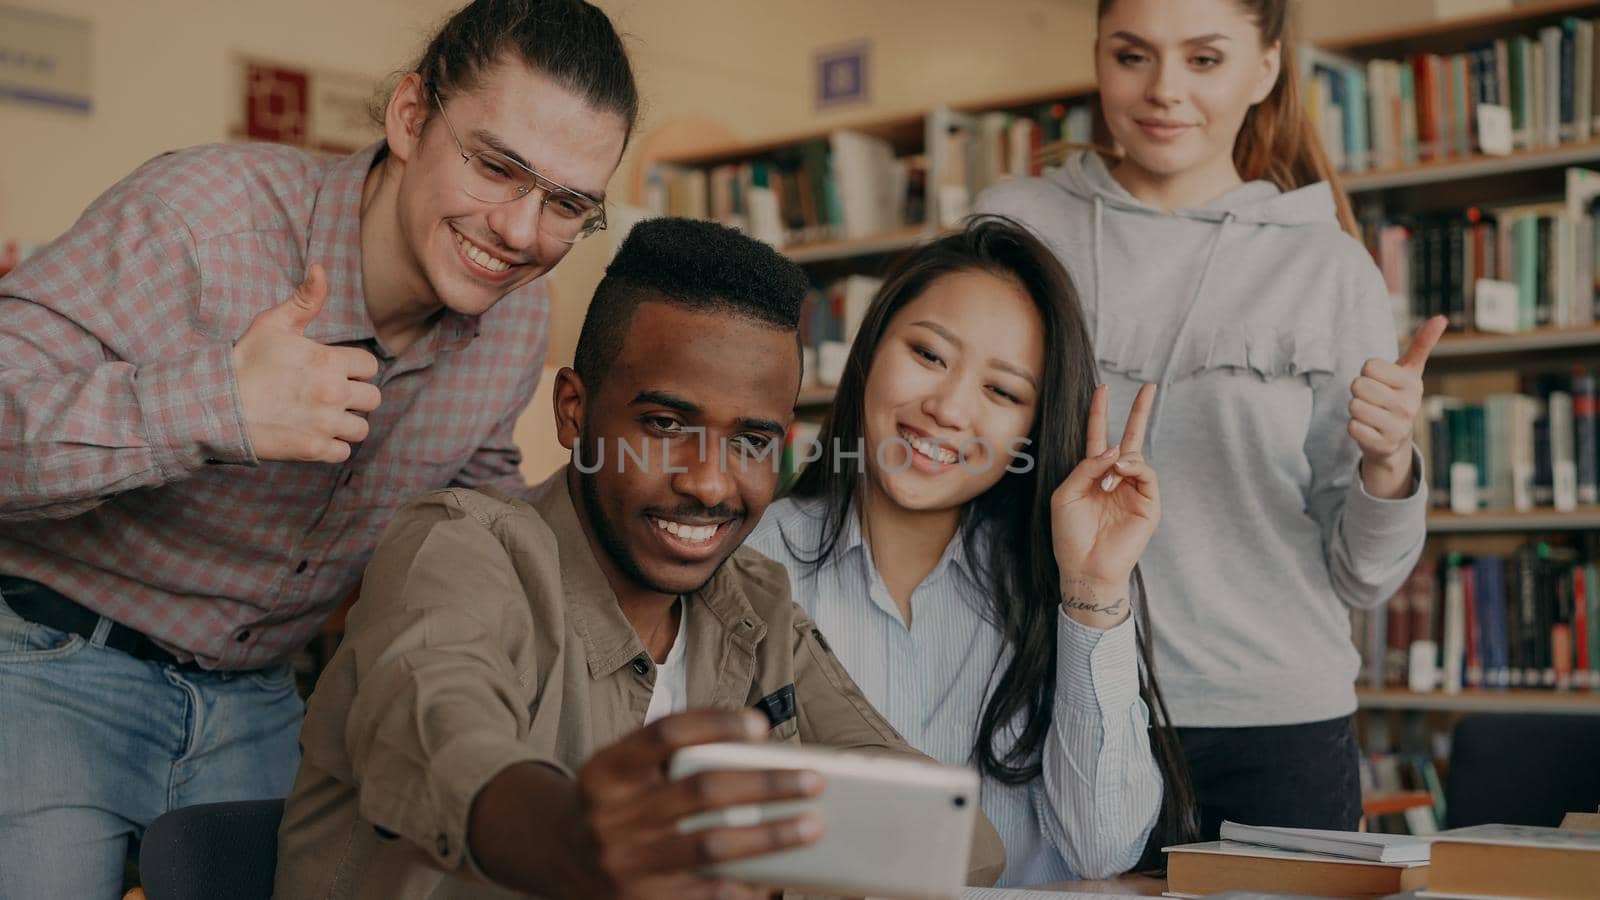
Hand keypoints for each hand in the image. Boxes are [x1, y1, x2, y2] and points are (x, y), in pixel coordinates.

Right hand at [232, 264, 381, 462]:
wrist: (214, 404)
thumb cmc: (245, 362)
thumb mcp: (273, 324)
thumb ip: (305, 299)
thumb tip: (321, 267)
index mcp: (328, 361)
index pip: (369, 366)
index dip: (352, 368)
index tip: (331, 370)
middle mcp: (332, 392)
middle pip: (372, 398)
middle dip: (355, 396)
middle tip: (328, 395)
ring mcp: (324, 423)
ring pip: (361, 427)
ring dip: (346, 423)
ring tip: (322, 415)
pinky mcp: (314, 449)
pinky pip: (344, 452)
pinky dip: (332, 446)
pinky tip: (313, 433)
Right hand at [574, 710, 823, 898]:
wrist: (561, 857)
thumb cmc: (617, 803)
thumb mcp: (625, 770)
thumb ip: (672, 755)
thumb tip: (757, 747)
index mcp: (606, 771)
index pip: (664, 734)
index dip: (715, 724)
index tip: (761, 724)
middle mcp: (610, 816)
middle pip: (700, 790)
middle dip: (765, 784)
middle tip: (813, 780)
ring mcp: (623, 863)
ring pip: (711, 844)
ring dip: (770, 836)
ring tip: (811, 826)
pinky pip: (706, 893)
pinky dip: (745, 885)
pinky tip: (777, 877)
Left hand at [1050, 383, 1158, 626]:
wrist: (1084, 566)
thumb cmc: (1070, 535)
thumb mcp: (1066, 494)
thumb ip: (1085, 467)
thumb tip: (1115, 449)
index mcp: (1093, 474)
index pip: (1099, 436)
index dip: (1100, 413)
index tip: (1103, 389)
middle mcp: (1116, 478)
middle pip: (1130, 437)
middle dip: (1139, 412)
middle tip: (1149, 387)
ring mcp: (1134, 490)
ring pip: (1135, 456)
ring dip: (1120, 460)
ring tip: (1108, 479)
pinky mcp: (1149, 504)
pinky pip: (1146, 474)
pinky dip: (1133, 468)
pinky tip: (1120, 474)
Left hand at [1349, 315, 1445, 497]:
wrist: (1394, 439)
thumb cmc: (1397, 396)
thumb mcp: (1410, 371)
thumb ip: (1422, 344)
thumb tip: (1441, 318)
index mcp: (1413, 384)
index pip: (1369, 366)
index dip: (1368, 372)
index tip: (1380, 381)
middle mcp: (1408, 406)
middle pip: (1358, 385)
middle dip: (1359, 390)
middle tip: (1373, 399)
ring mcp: (1397, 428)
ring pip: (1353, 406)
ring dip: (1356, 409)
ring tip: (1371, 413)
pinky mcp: (1382, 445)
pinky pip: (1352, 426)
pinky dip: (1355, 426)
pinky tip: (1369, 429)